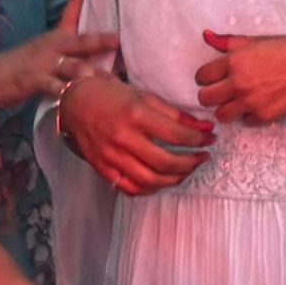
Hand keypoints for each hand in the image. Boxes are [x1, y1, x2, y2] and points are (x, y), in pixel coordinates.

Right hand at [0, 27, 121, 111]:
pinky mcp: (31, 80)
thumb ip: (70, 54)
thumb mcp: (45, 54)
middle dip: (99, 41)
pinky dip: (58, 90)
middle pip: (79, 41)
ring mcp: (42, 63)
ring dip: (82, 69)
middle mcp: (51, 47)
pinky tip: (65, 93)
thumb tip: (97, 57)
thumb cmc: (20, 68)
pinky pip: (49, 86)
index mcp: (55, 38)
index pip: (71, 11)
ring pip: (68, 65)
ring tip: (95, 74)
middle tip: (117, 39)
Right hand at [58, 71, 211, 195]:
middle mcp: (124, 138)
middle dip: (191, 162)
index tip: (210, 138)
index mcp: (136, 115)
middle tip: (204, 157)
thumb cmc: (113, 96)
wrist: (75, 103)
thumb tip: (204, 127)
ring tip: (188, 170)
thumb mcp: (145, 96)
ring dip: (175, 178)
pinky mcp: (103, 169)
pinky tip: (162, 180)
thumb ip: (175, 114)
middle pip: (166, 161)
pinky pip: (130, 187)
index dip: (199, 139)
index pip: (176, 134)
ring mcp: (112, 157)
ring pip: (150, 180)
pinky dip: (150, 188)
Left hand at [194, 30, 285, 125]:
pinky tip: (262, 104)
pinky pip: (245, 121)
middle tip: (224, 91)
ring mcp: (250, 102)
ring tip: (241, 100)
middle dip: (212, 95)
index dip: (207, 77)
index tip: (215, 77)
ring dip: (228, 109)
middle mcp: (239, 83)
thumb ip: (230, 42)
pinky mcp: (263, 117)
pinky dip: (250, 115)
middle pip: (205, 99)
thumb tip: (206, 35)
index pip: (201, 76)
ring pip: (221, 115)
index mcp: (236, 61)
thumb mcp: (260, 40)